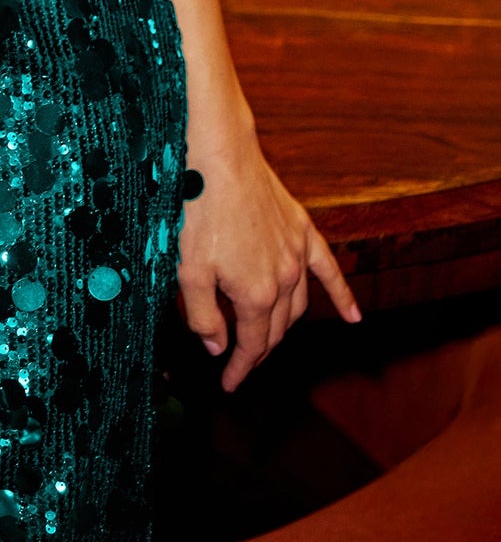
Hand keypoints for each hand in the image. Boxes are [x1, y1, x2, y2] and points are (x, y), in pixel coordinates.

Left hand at [177, 125, 361, 390]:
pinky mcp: (302, 229)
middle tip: (240, 362)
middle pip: (276, 329)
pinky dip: (342, 295)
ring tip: (269, 341)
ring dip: (285, 328)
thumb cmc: (197, 211)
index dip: (240, 368)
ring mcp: (297, 254)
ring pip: (299, 305)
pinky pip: (329, 269)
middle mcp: (284, 279)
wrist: (218, 157)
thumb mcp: (187, 270)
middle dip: (258, 351)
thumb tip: (217, 348)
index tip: (228, 385)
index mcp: (255, 294)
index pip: (251, 345)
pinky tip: (354, 317)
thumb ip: (202, 315)